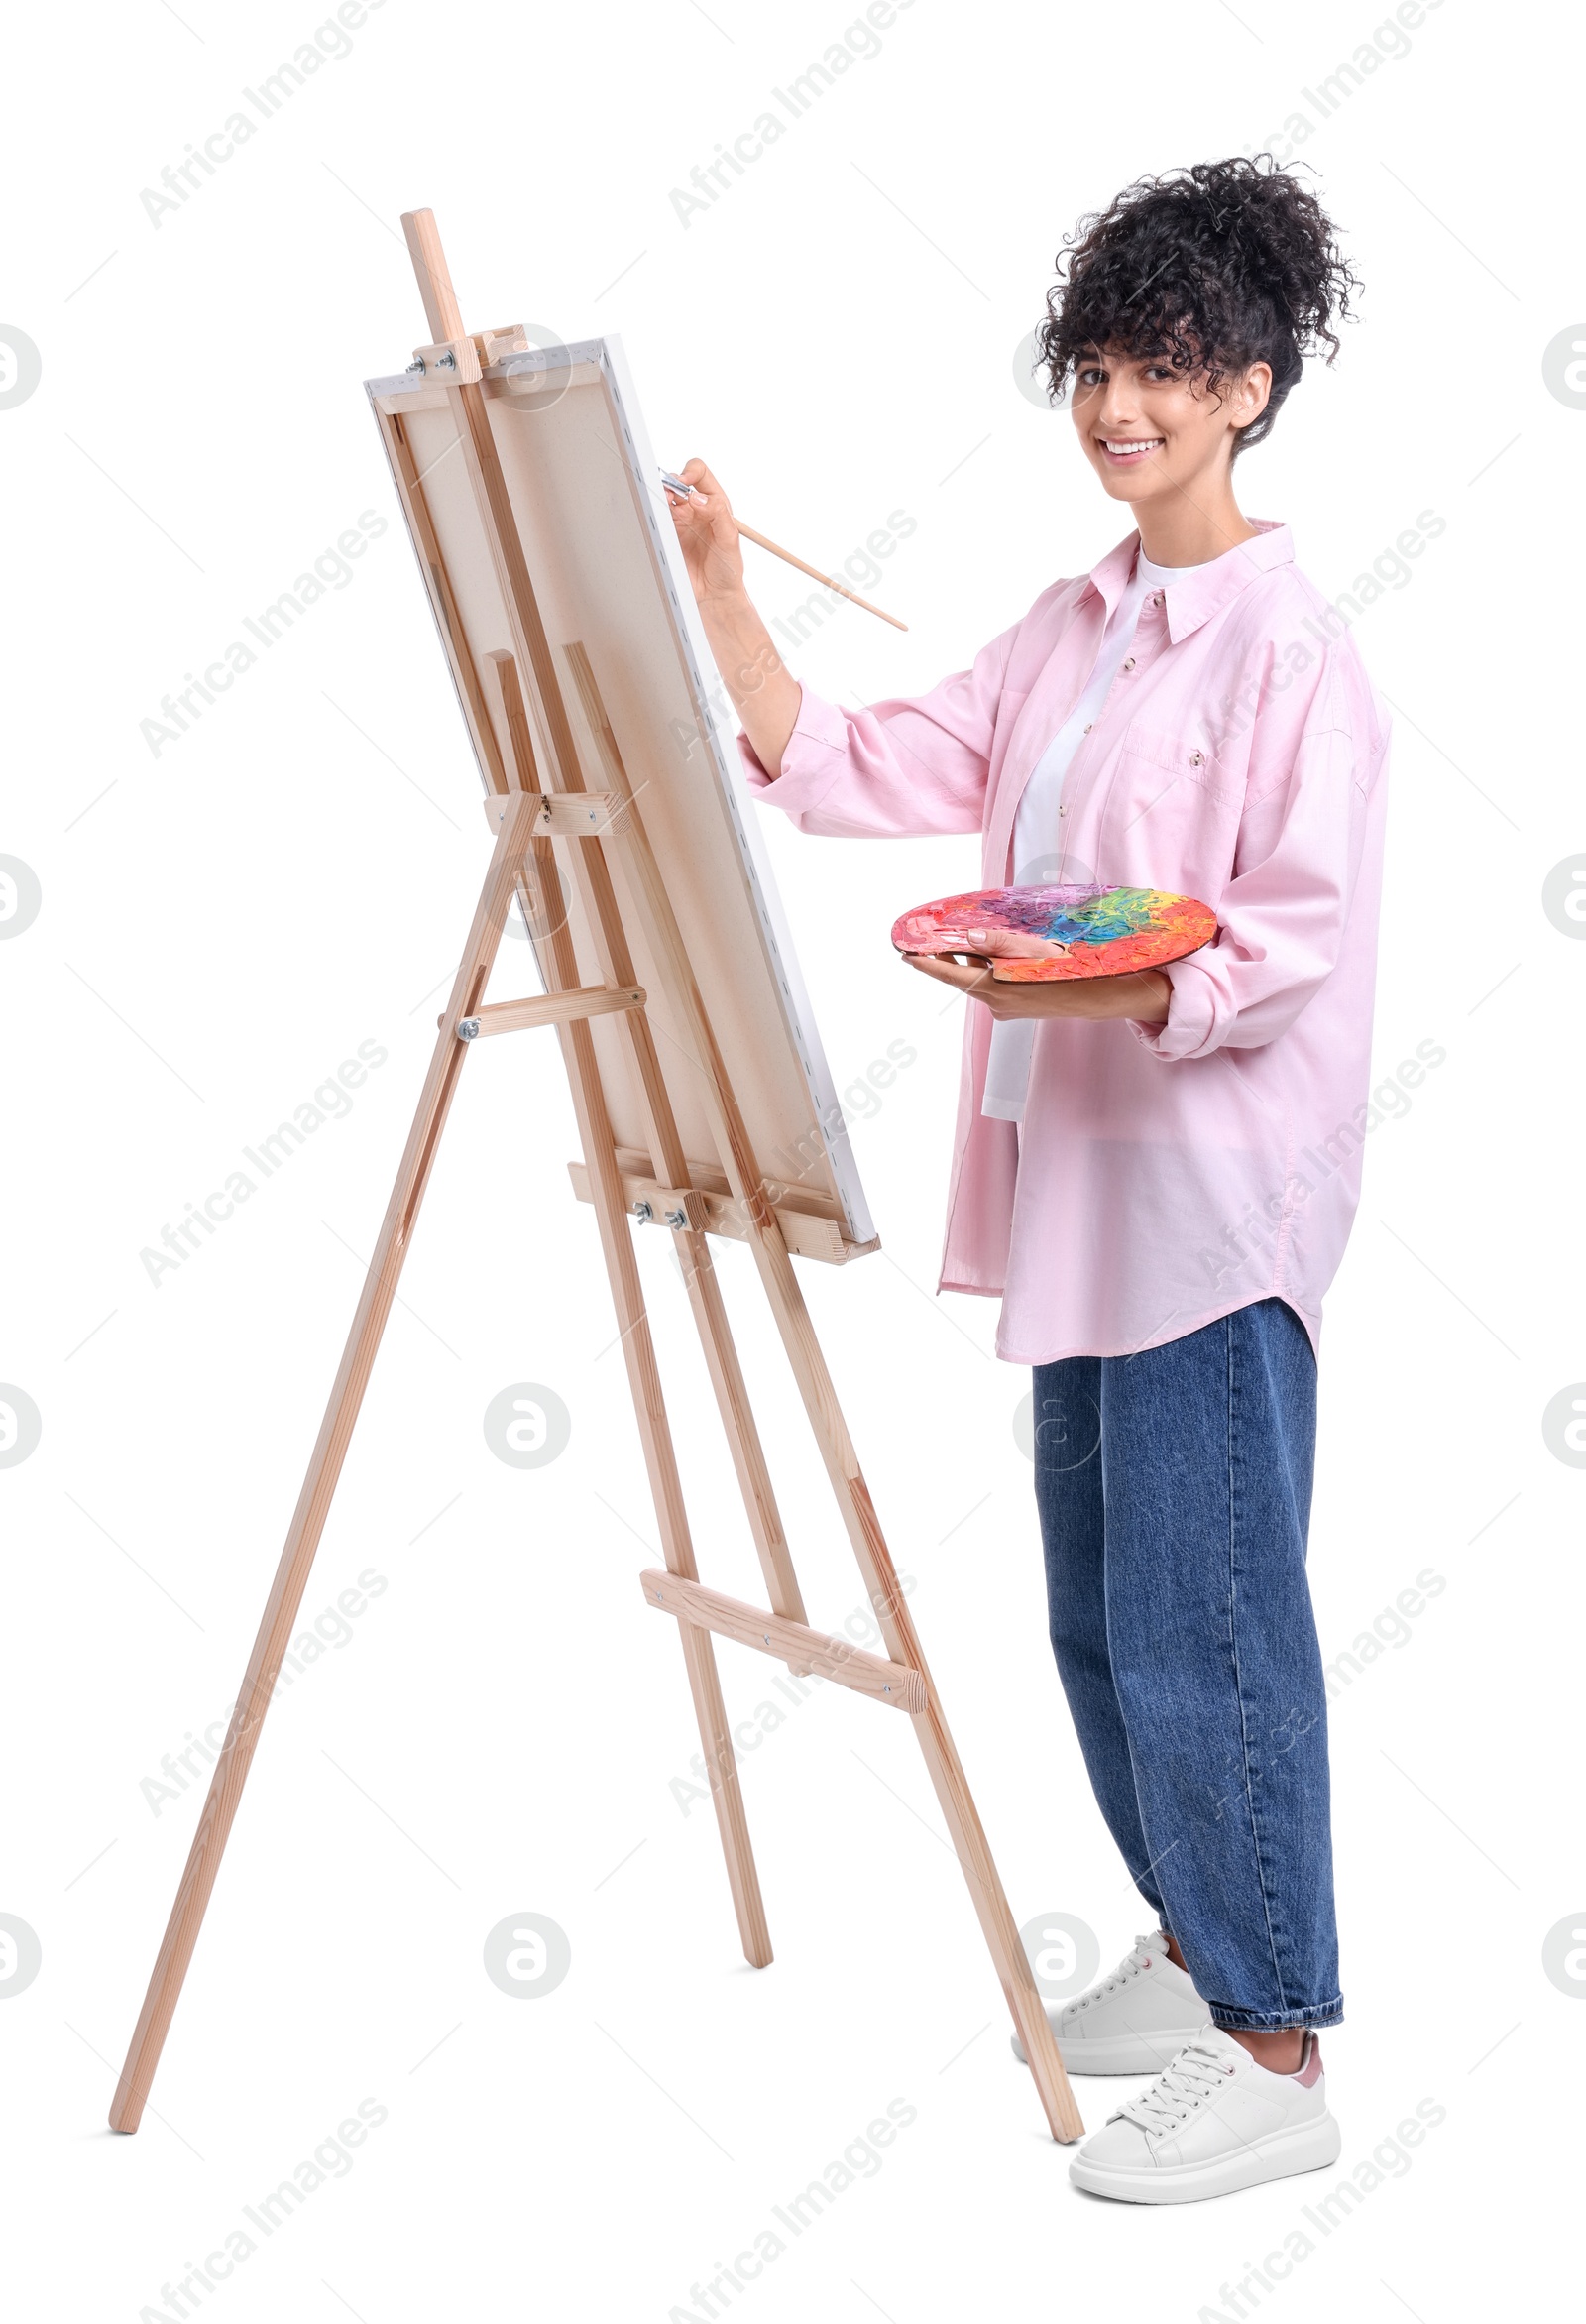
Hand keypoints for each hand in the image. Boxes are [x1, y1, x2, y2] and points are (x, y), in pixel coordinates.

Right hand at [666, 459, 747, 607]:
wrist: (714, 595)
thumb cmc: (728, 568)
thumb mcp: (730, 538)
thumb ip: (717, 513)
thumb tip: (697, 498)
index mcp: (714, 503)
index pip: (699, 473)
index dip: (689, 472)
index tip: (684, 483)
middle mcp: (694, 509)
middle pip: (675, 482)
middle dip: (669, 483)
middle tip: (668, 495)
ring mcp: (678, 522)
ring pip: (662, 499)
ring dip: (658, 497)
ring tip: (661, 505)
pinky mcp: (666, 536)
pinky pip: (655, 519)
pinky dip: (652, 515)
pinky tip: (656, 520)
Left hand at [902, 949, 1171, 1022]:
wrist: (1104, 995)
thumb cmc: (1075, 971)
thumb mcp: (1037, 950)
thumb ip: (1000, 942)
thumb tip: (967, 938)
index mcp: (997, 989)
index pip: (950, 974)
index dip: (924, 963)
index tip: (904, 953)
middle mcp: (997, 1002)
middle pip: (961, 974)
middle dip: (944, 955)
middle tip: (926, 936)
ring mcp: (1006, 1005)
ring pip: (977, 977)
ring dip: (966, 958)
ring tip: (955, 935)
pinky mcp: (1016, 1003)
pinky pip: (991, 980)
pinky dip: (985, 964)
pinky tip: (988, 948)